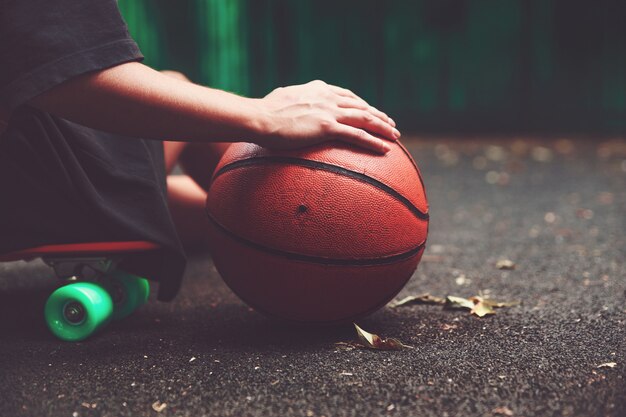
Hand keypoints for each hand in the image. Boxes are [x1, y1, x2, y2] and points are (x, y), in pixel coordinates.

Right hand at [258, 80, 399, 153]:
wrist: (258, 118)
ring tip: (395, 136)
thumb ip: (292, 102)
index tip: (371, 111)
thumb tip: (286, 108)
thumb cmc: (264, 113)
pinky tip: (385, 149)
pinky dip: (373, 142)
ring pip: (364, 119)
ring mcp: (329, 111)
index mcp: (318, 89)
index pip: (347, 96)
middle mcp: (327, 97)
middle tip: (391, 124)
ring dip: (383, 127)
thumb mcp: (281, 100)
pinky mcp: (327, 127)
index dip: (362, 104)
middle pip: (360, 106)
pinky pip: (357, 135)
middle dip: (378, 115)